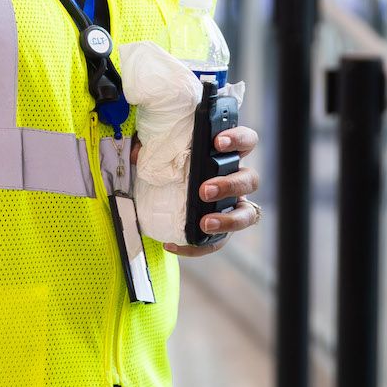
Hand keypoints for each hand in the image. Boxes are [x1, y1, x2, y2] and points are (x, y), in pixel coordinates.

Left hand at [164, 124, 259, 257]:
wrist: (164, 199)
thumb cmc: (173, 168)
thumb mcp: (162, 153)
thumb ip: (152, 149)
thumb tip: (136, 153)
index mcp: (227, 156)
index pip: (246, 141)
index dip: (238, 139)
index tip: (218, 142)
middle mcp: (237, 180)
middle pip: (250, 180)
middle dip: (230, 184)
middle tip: (204, 190)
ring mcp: (234, 207)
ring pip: (247, 214)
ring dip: (229, 219)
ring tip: (205, 223)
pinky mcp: (222, 232)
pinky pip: (218, 243)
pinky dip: (198, 247)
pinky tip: (174, 245)